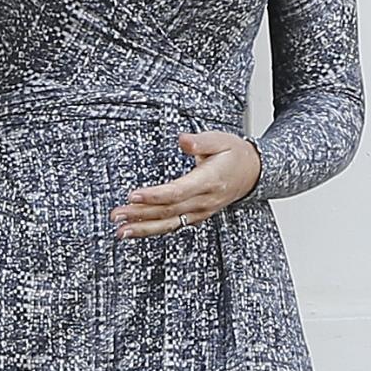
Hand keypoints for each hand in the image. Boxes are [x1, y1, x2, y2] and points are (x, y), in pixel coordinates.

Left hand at [110, 132, 261, 238]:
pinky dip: (154, 230)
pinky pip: (173, 225)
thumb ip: (201, 141)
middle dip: (140, 214)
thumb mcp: (221, 140)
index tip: (133, 194)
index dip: (154, 195)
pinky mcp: (196, 216)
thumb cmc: (234, 155)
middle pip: (168, 211)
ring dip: (143, 228)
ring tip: (121, 230)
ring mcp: (200, 211)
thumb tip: (183, 140)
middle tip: (117, 215)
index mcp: (209, 181)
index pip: (178, 191)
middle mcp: (204, 201)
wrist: (253, 173)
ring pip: (169, 223)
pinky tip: (137, 231)